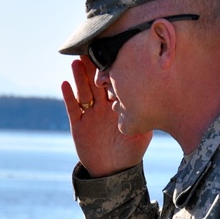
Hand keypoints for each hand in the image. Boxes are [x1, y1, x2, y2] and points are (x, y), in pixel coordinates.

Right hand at [60, 56, 151, 176]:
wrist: (113, 169)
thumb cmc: (130, 151)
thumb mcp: (142, 133)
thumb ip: (145, 117)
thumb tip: (154, 102)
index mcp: (117, 105)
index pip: (113, 83)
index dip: (111, 70)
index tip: (112, 53)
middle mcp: (102, 106)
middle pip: (95, 82)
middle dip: (92, 67)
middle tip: (90, 49)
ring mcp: (89, 114)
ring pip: (83, 91)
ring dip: (78, 77)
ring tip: (76, 62)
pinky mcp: (78, 125)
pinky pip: (73, 108)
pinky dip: (68, 97)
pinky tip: (65, 84)